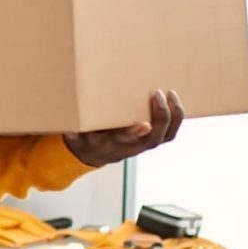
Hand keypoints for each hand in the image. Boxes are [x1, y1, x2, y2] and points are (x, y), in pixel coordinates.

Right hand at [64, 89, 184, 168]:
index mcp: (114, 145)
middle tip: (157, 94)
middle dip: (160, 116)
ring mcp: (146, 143)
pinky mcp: (153, 138)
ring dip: (174, 116)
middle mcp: (134, 147)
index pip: (126, 141)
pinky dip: (176, 117)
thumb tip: (70, 130)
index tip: (144, 124)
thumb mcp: (77, 139)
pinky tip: (174, 99)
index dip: (135, 133)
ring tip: (172, 94)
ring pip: (167, 135)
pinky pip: (170, 131)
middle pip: (155, 137)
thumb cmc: (87, 141)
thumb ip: (74, 134)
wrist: (96, 154)